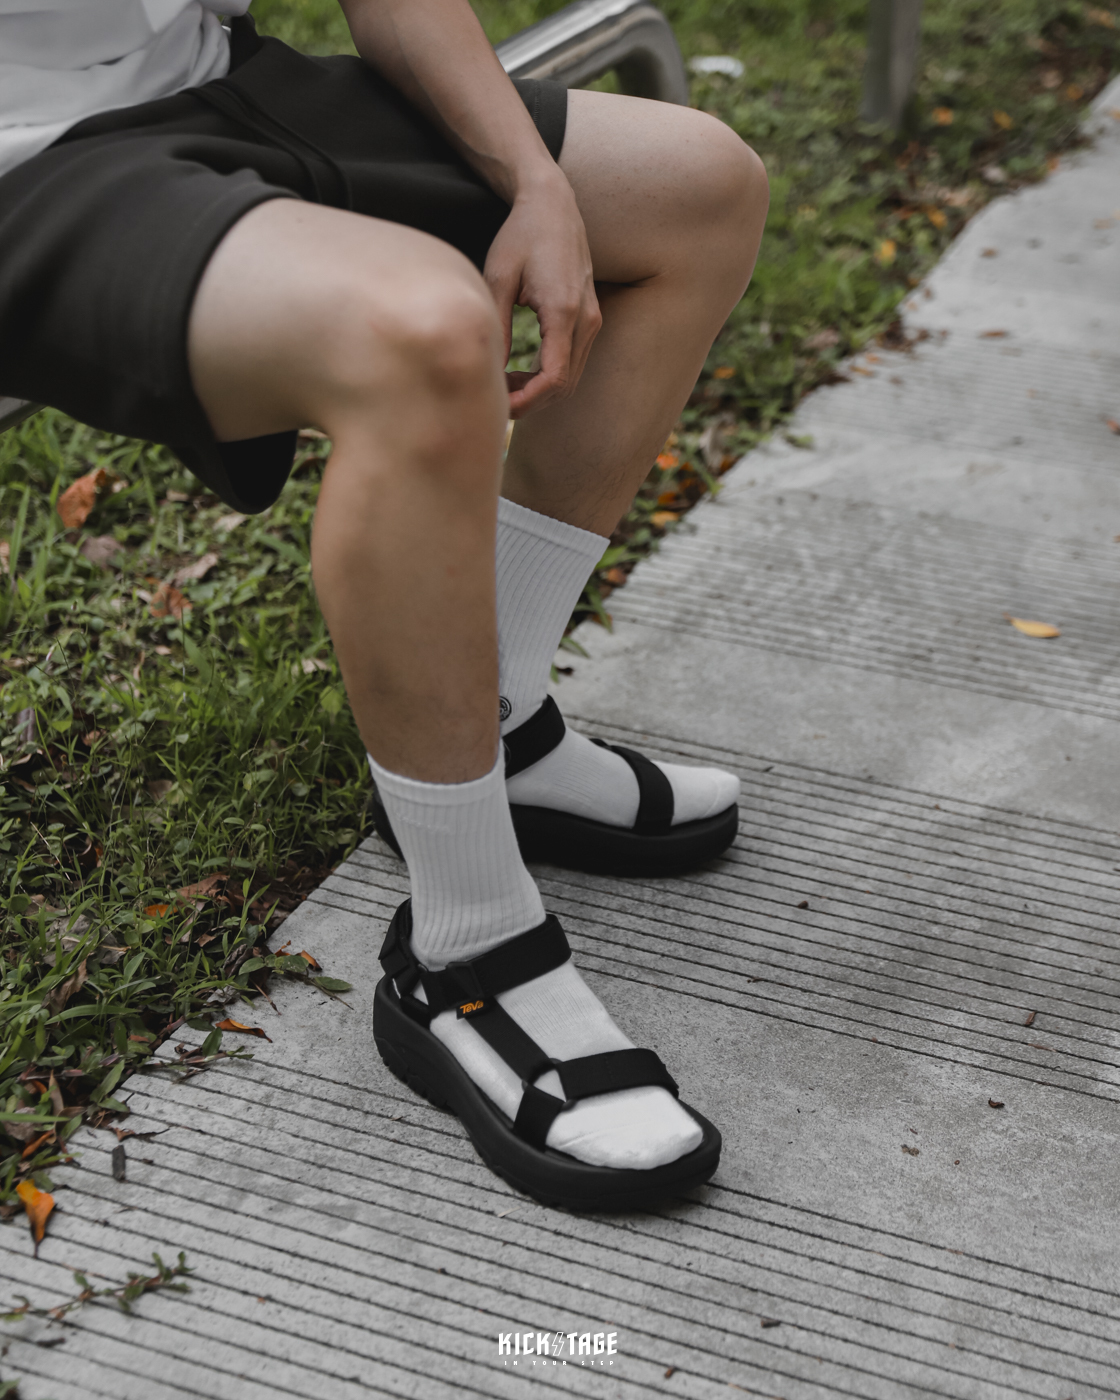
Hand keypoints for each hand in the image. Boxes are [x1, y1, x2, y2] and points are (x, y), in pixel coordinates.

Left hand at [483, 169, 601, 417]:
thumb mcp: (499, 278)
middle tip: (495, 400)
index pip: (554, 378)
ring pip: (571, 377)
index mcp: (564, 311)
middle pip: (565, 385)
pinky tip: (519, 373)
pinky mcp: (589, 317)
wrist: (552, 204)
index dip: (528, 400)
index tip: (501, 404)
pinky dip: (548, 376)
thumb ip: (498, 326)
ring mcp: (592, 318)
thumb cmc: (522, 235)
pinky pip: (573, 360)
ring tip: (504, 387)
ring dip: (539, 390)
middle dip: (531, 401)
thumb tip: (491, 371)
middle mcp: (586, 318)